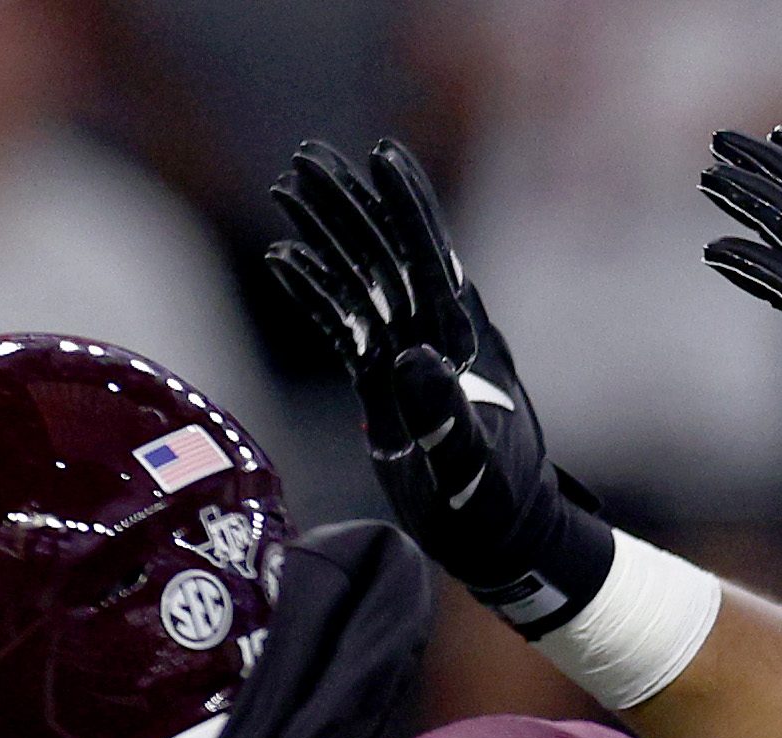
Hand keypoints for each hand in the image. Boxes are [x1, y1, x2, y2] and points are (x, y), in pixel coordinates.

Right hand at [264, 138, 618, 631]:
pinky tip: (283, 260)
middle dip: (347, 204)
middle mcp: (432, 336)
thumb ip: (444, 415)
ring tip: (286, 189)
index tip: (380, 155)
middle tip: (303, 158)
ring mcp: (406, 357)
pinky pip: (343, 326)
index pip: (428, 258)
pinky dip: (315, 294)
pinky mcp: (383, 385)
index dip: (406, 205)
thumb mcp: (471, 467)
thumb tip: (414, 357)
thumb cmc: (494, 505)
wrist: (498, 538)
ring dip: (326, 235)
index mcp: (460, 342)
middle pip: (385, 253)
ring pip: (361, 280)